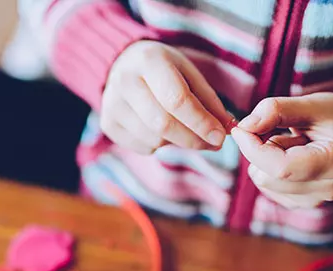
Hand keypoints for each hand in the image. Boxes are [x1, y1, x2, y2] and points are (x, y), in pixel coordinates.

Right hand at [101, 40, 233, 154]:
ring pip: (154, 140)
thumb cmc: (164, 70)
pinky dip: (160, 144)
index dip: (201, 122)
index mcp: (148, 61)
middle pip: (163, 124)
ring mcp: (111, 104)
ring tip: (182, 127)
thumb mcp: (188, 74)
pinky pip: (143, 147)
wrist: (123, 66)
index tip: (220, 137)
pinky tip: (159, 128)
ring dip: (177, 141)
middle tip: (212, 143)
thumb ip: (208, 102)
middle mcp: (124, 81)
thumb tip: (225, 131)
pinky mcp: (107, 124)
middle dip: (193, 139)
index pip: (177, 99)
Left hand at [231, 92, 332, 208]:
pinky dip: (268, 169)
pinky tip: (290, 156)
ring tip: (291, 143)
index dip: (253, 148)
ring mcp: (314, 201)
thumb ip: (277, 110)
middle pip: (266, 176)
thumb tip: (245, 126)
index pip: (280, 167)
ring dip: (265, 159)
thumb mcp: (311, 103)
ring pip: (263, 182)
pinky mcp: (300, 203)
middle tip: (279, 130)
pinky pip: (266, 187)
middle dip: (260, 150)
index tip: (241, 129)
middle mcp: (326, 189)